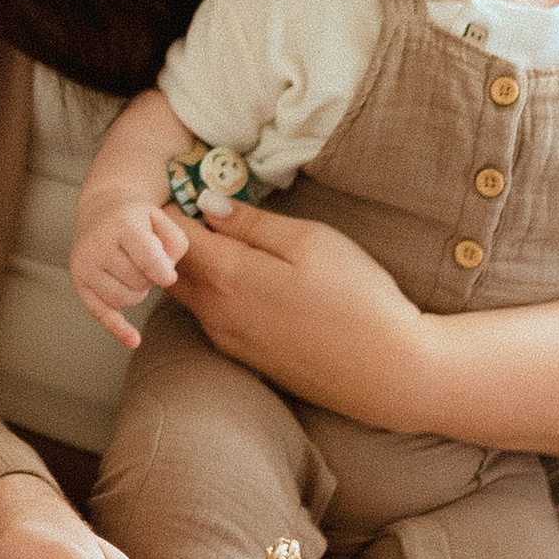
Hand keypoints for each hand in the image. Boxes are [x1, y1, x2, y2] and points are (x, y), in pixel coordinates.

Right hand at [70, 192, 188, 350]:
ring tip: (132, 271)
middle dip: (149, 278)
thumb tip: (166, 276)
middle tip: (144, 261)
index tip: (168, 273)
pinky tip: (134, 340)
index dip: (164, 273)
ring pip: (124, 299)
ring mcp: (85, 263)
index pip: (149, 261)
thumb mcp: (164, 220)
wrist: (102, 209)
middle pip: (138, 282)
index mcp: (123, 224)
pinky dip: (118, 329)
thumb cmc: (139, 219)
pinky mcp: (79, 281)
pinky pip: (100, 312)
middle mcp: (98, 243)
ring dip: (137, 292)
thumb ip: (176, 245)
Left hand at [171, 202, 424, 423]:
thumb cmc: (357, 299)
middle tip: (207, 209)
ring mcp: (226, 340)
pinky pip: (210, 315)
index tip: (192, 185)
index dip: (176, 204)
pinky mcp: (243, 357)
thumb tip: (209, 205)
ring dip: (196, 264)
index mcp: (226, 277)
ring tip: (232, 239)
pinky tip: (252, 280)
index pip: (170, 233)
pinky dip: (214, 291)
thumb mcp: (310, 242)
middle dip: (176, 235)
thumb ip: (252, 223)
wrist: (389, 373)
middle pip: (169, 265)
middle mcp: (214, 313)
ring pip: (188, 292)